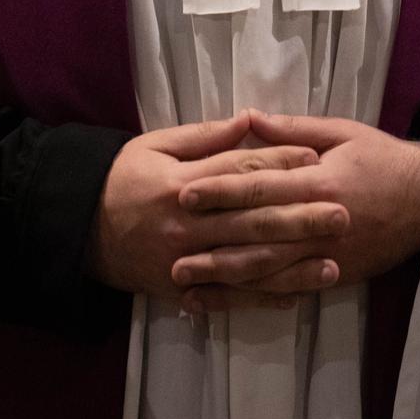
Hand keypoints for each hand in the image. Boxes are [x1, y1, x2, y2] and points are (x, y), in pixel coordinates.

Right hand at [88, 112, 350, 299]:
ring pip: (246, 264)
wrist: (77, 228)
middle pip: (252, 221)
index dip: (281, 164)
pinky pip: (227, 298)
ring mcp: (183, 262)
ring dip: (292, 266)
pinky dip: (262, 299)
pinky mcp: (180, 291)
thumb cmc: (122, 178)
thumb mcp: (155, 145)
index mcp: (182, 183)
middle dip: (301, 218)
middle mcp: (186, 224)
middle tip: (342, 214)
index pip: (241, 171)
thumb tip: (250, 118)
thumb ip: (205, 136)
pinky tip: (296, 297)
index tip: (317, 158)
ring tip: (332, 263)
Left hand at [171, 113, 419, 312]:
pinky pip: (286, 291)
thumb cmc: (383, 158)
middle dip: (212, 241)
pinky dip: (252, 299)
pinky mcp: (331, 277)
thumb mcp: (342, 131)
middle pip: (257, 234)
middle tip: (170, 247)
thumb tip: (248, 118)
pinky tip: (222, 301)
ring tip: (184, 281)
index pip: (261, 187)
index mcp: (319, 181)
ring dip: (224, 277)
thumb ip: (293, 130)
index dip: (221, 191)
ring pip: (267, 270)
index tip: (184, 193)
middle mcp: (319, 223)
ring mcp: (325, 256)